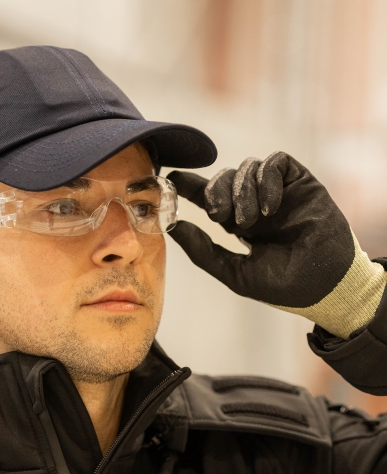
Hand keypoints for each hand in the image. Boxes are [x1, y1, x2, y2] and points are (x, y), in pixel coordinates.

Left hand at [168, 151, 386, 338]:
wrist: (324, 286)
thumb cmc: (281, 285)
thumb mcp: (234, 272)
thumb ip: (202, 251)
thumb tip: (172, 227)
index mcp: (238, 223)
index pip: (210, 197)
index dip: (190, 186)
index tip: (172, 179)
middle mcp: (255, 204)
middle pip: (224, 177)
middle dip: (213, 191)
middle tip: (218, 214)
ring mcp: (278, 192)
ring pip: (246, 167)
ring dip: (241, 191)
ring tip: (250, 221)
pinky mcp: (300, 182)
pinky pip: (275, 163)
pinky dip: (266, 180)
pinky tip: (269, 208)